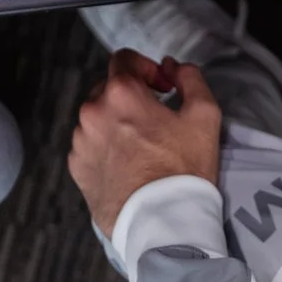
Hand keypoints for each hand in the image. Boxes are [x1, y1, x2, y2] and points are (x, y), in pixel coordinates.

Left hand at [69, 50, 222, 235]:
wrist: (161, 223)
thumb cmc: (184, 167)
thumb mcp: (204, 115)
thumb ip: (191, 79)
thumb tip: (173, 67)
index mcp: (120, 93)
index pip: (124, 59)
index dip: (147, 68)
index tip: (162, 89)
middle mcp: (92, 110)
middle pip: (109, 87)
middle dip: (131, 95)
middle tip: (155, 117)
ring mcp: (80, 140)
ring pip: (97, 116)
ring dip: (116, 120)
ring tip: (141, 145)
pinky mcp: (76, 167)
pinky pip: (89, 144)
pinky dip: (105, 145)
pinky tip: (127, 164)